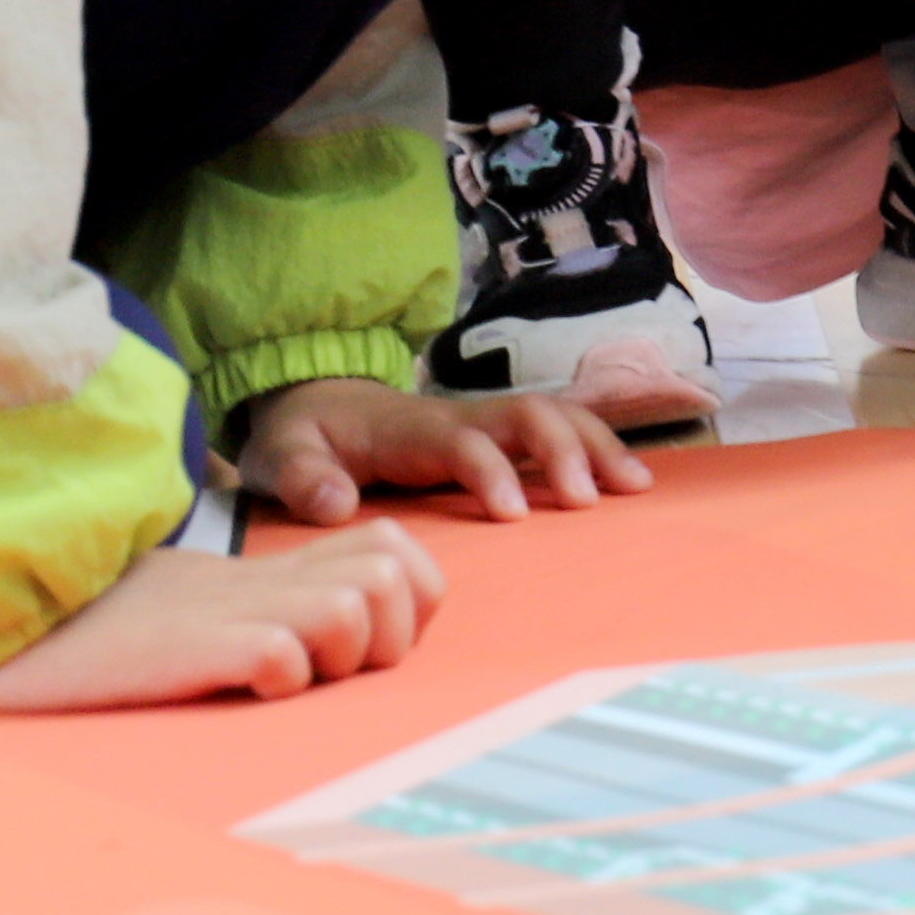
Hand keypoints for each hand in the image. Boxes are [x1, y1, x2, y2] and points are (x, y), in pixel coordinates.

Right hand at [0, 525, 443, 711]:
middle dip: (387, 634)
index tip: (368, 639)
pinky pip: (282, 656)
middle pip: (391, 574)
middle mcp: (271, 580)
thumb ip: (288, 601)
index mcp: (282, 568)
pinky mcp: (200, 645)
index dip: (408, 595)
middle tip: (333, 669)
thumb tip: (360, 635)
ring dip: (339, 656)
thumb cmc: (135, 628)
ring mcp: (237, 608)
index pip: (394, 548)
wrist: (41, 621)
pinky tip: (245, 684)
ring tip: (288, 675)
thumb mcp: (224, 603)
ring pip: (355, 608)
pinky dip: (280, 678)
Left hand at [235, 375, 650, 526]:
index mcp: (414, 429)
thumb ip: (303, 477)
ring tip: (634, 487)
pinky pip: (555, 430)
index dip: (492, 472)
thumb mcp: (280, 455)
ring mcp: (480, 422)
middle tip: (591, 501)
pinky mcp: (493, 435)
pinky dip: (595, 448)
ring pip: (553, 417)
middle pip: (530, 415)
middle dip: (567, 450)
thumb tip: (336, 504)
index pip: (466, 442)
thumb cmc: (300, 435)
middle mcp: (458, 417)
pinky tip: (625, 480)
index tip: (512, 515)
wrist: (312, 398)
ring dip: (596, 446)